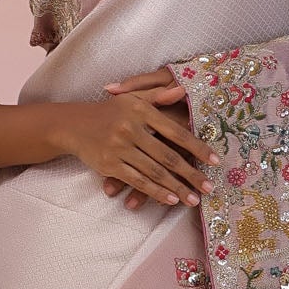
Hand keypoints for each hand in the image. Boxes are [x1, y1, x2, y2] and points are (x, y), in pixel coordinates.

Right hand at [65, 67, 219, 211]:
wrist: (73, 124)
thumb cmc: (110, 111)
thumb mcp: (133, 98)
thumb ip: (159, 96)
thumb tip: (183, 89)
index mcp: (141, 111)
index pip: (176, 132)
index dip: (197, 147)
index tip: (215, 161)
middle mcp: (131, 128)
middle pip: (168, 156)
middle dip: (191, 175)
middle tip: (209, 188)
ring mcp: (119, 148)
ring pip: (154, 172)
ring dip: (176, 188)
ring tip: (193, 199)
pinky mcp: (109, 165)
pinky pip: (137, 181)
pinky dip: (155, 192)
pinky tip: (170, 199)